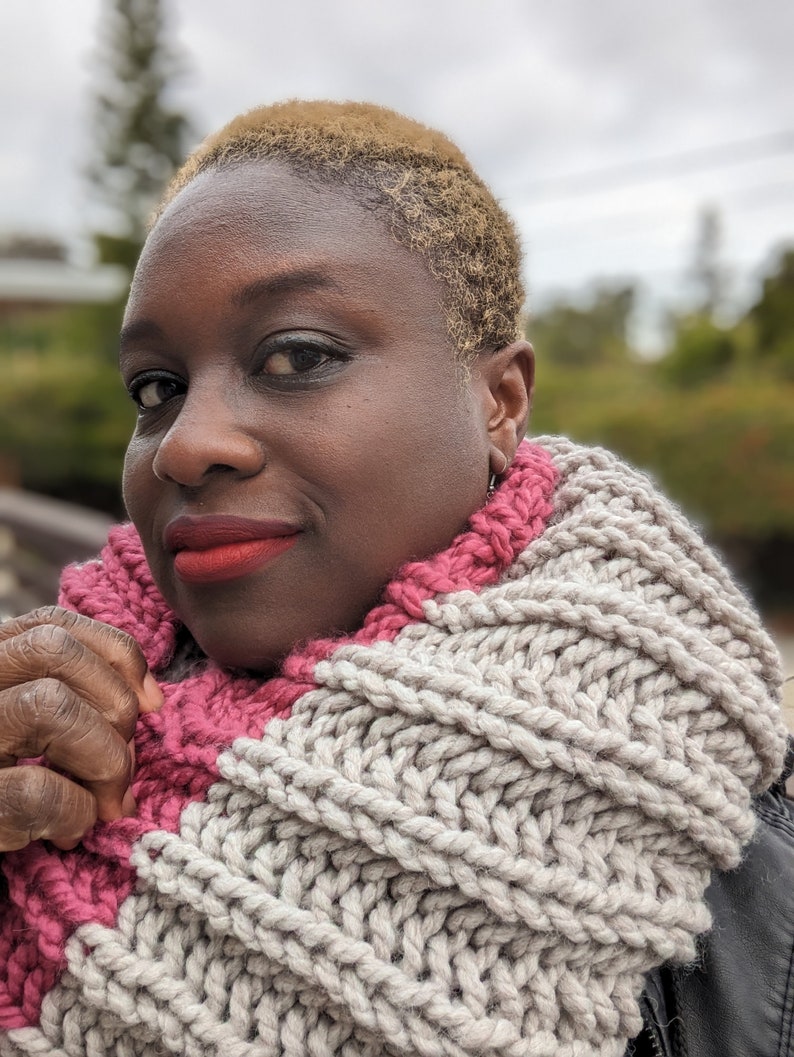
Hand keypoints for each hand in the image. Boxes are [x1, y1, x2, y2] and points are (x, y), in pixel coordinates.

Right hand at [0, 607, 162, 852]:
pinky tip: (68, 833)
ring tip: (102, 802)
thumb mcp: (25, 736)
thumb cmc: (7, 791)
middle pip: (53, 652)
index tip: (150, 702)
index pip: (51, 626)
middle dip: (113, 705)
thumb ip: (71, 702)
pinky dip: (73, 812)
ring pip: (48, 705)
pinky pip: (34, 791)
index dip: (115, 654)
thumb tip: (150, 701)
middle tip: (121, 769)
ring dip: (102, 758)